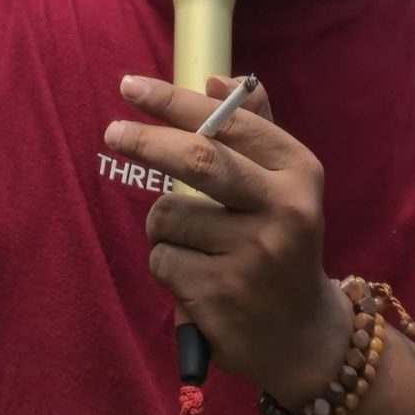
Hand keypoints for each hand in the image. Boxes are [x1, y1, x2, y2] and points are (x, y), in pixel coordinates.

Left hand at [113, 74, 353, 403]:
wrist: (302, 335)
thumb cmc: (280, 244)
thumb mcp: (284, 186)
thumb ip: (253, 129)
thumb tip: (213, 79)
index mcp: (300, 172)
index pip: (229, 122)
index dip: (174, 100)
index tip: (130, 86)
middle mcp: (285, 209)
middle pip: (198, 158)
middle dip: (146, 141)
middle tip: (112, 133)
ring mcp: (254, 254)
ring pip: (168, 215)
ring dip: (163, 226)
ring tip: (196, 245)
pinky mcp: (222, 293)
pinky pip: (162, 259)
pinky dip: (167, 264)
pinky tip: (197, 278)